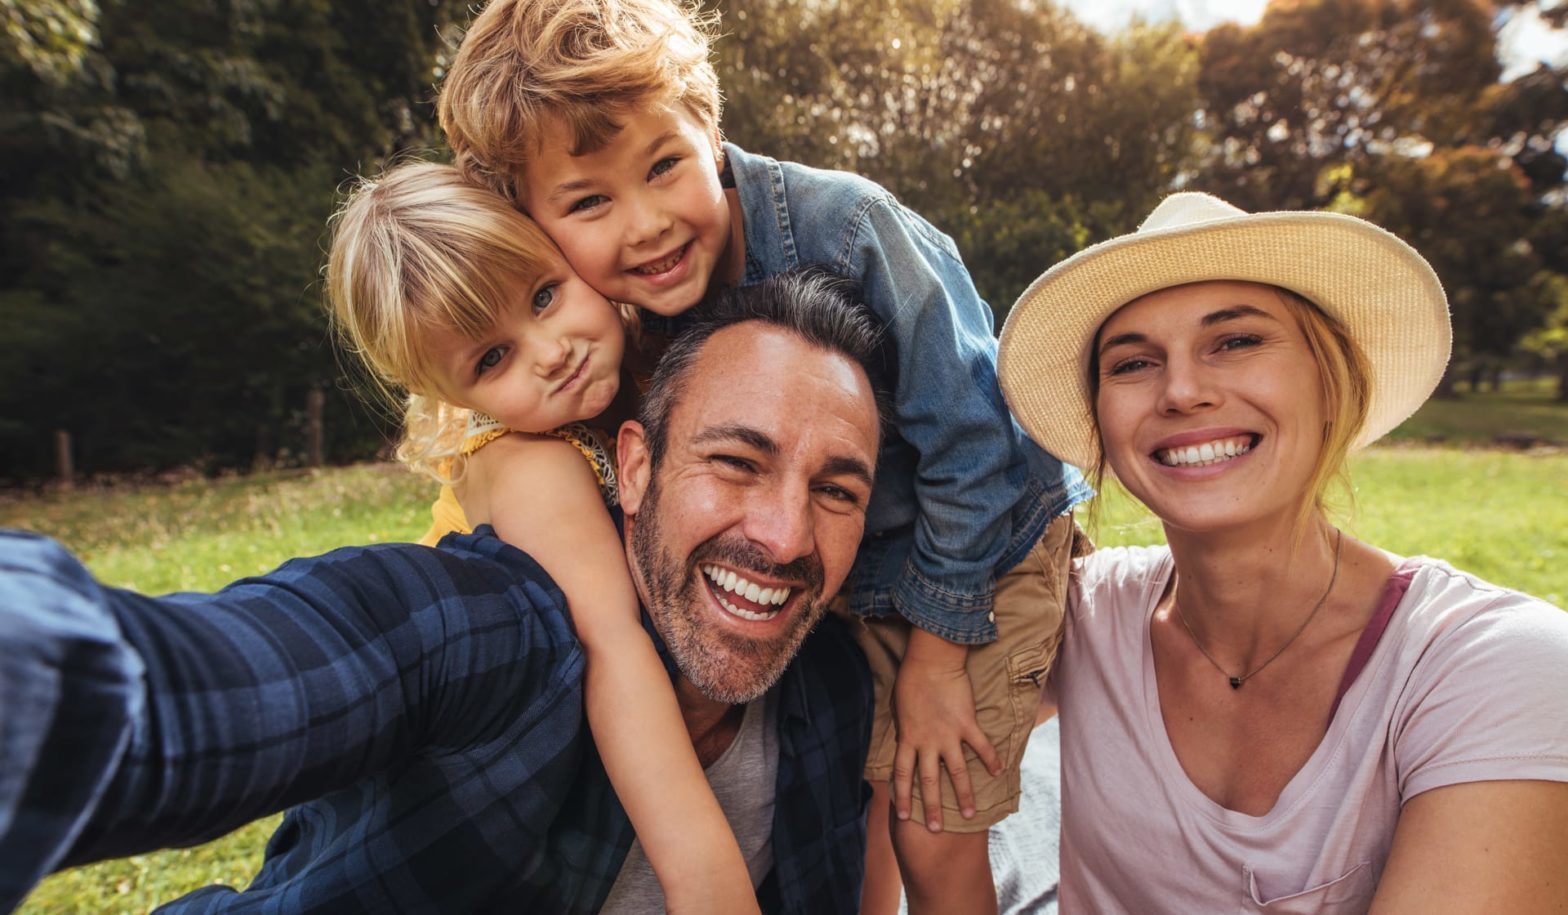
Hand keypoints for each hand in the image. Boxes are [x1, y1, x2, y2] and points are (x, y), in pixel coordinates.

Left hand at [890, 628, 1002, 832]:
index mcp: (907, 738)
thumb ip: (906, 730)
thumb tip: (908, 743)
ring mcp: (948, 735)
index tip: (905, 816)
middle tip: (936, 830)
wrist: (931, 661)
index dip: (903, 796)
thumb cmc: (911, 681)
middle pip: (929, 782)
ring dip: (963, 795)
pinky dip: (991, 759)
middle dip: (932, 808)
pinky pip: (981, 746)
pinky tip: (998, 772)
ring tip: (971, 815)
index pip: (902, 774)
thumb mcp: (900, 710)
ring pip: (956, 772)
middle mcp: (927, 742)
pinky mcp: (967, 724)